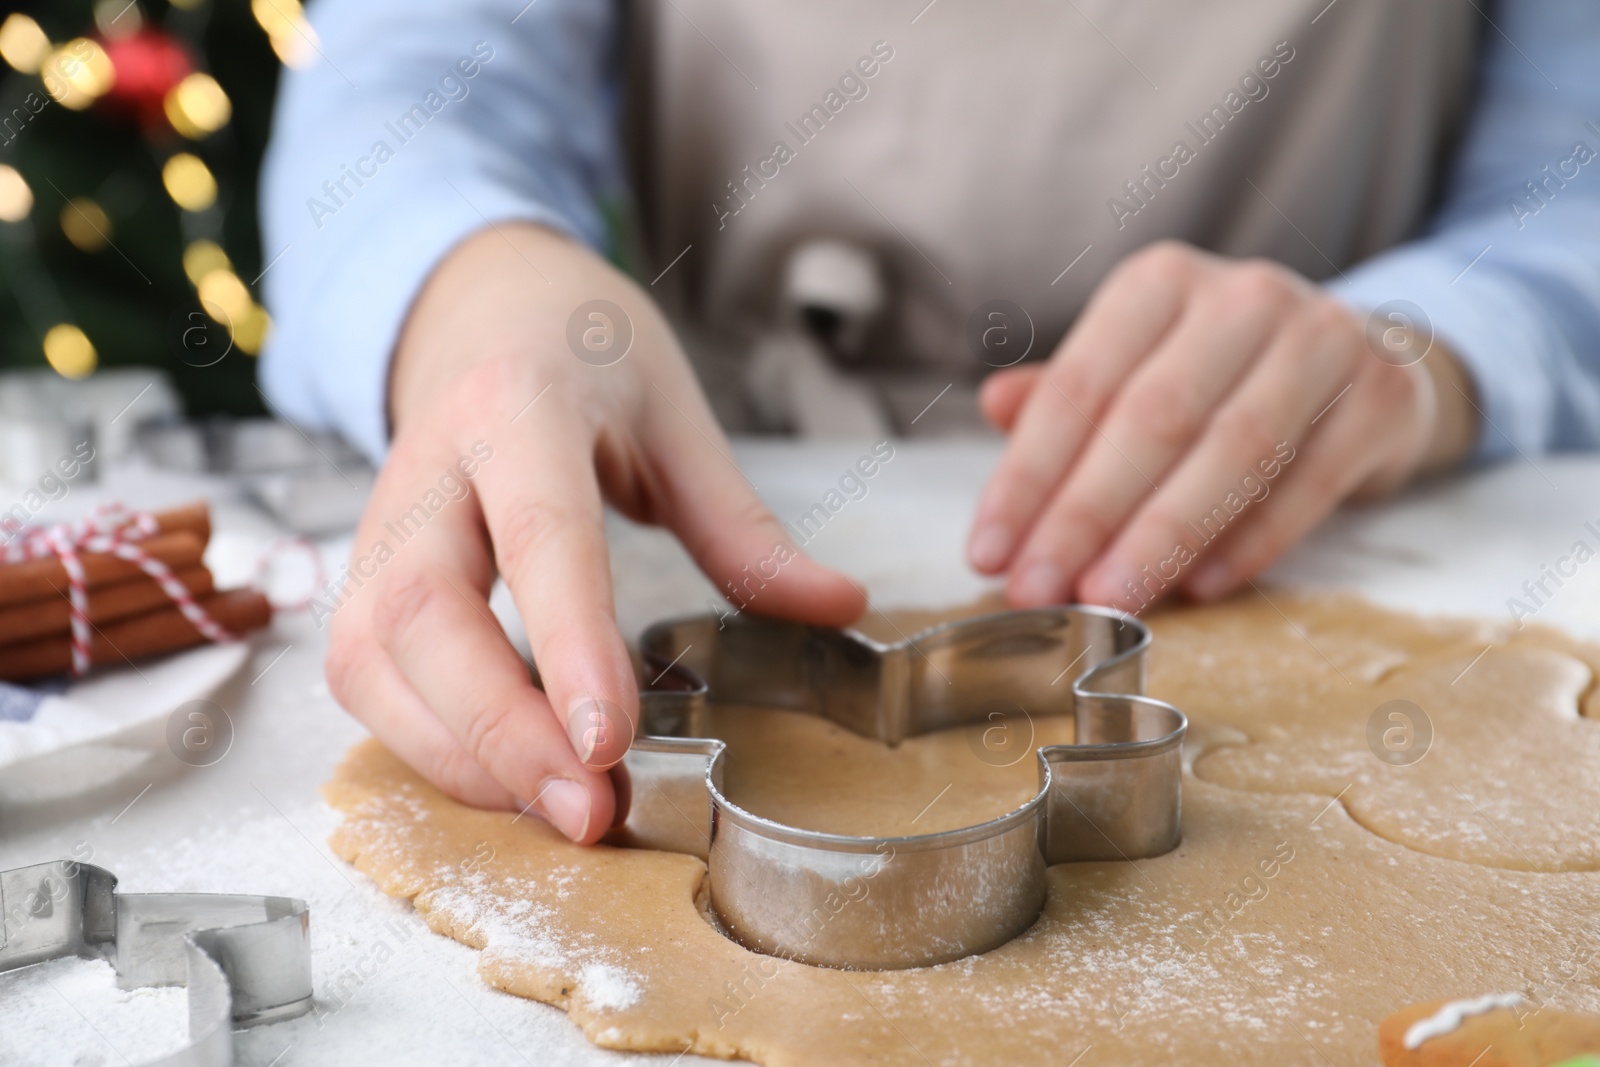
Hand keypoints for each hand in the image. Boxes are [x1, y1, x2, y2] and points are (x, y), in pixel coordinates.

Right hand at [325, 224, 863, 840]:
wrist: (481, 308)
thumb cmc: (584, 353)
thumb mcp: (677, 416)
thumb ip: (744, 525)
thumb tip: (839, 605)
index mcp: (520, 408)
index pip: (538, 533)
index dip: (570, 641)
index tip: (609, 741)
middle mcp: (429, 467)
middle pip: (423, 613)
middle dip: (501, 728)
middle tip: (591, 808)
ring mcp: (380, 524)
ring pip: (372, 656)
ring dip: (457, 753)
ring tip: (559, 807)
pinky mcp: (365, 574)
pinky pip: (365, 674)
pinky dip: (426, 742)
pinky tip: (505, 775)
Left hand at [967, 241, 1476, 610]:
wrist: (1365, 359)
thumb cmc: (1218, 375)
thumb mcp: (1137, 368)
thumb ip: (1067, 395)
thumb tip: (992, 404)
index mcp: (1160, 283)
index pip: (1079, 386)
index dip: (1027, 476)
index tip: (987, 554)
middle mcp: (1243, 296)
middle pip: (1150, 419)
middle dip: (1084, 516)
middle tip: (1037, 591)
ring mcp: (1324, 339)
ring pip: (1232, 451)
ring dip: (1162, 537)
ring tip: (1108, 601)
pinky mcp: (1382, 397)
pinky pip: (1309, 483)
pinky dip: (1252, 543)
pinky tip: (1200, 590)